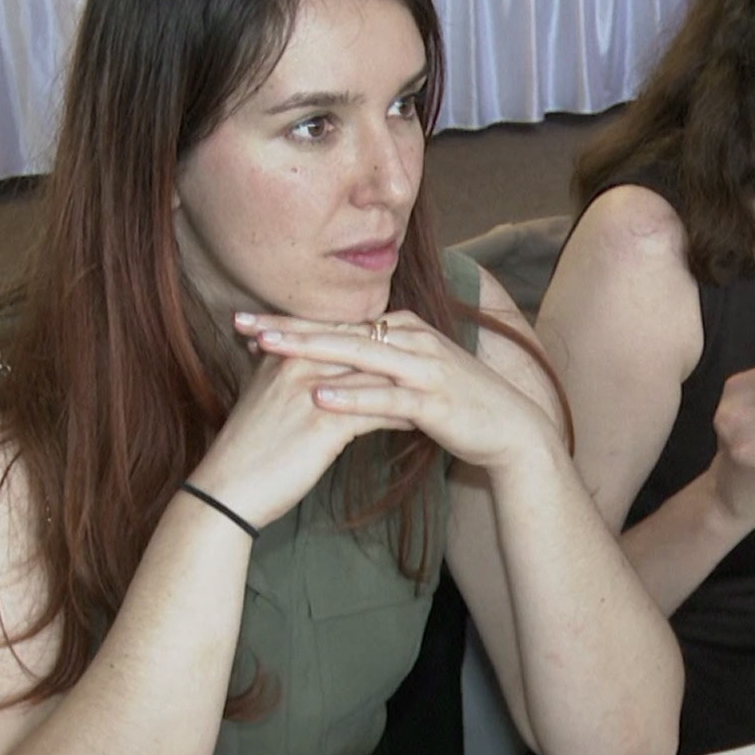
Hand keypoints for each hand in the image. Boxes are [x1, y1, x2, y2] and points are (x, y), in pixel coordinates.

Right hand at [186, 336, 406, 529]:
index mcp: (284, 353)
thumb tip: (310, 359)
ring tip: (432, 392)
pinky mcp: (324, 424)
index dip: (371, 341)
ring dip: (406, 386)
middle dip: (396, 357)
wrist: (227, 490)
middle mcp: (298, 364)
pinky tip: (419, 423)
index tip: (399, 347)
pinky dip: (400, 416)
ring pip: (374, 378)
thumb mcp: (263, 395)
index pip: (339, 333)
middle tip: (428, 364)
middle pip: (361, 349)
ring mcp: (311, 392)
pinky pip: (375, 412)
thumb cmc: (248, 448)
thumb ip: (284, 369)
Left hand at [239, 311, 556, 472]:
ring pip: (358, 354)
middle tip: (242, 323)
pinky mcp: (434, 398)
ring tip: (268, 349)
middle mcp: (412, 340)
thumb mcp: (412, 379)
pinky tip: (320, 395)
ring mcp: (424, 367)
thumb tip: (333, 368)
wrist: (511, 431)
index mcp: (404, 330)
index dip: (292, 323)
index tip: (247, 323)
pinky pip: (386, 395)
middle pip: (340, 329)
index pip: (338, 323)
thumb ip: (376, 368)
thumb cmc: (457, 406)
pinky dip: (352, 394)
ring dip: (310, 350)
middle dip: (288, 327)